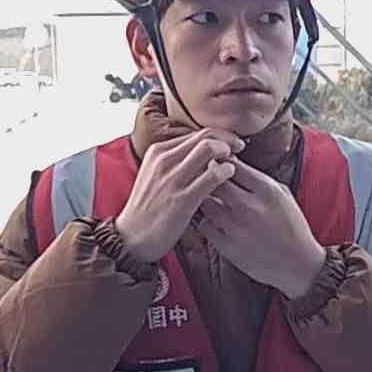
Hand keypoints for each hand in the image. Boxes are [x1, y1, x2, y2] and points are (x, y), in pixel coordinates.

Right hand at [115, 129, 245, 261]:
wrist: (131, 238)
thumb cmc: (148, 208)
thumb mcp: (155, 175)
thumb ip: (175, 161)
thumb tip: (203, 151)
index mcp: (158, 151)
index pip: (197, 133)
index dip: (219, 135)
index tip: (230, 143)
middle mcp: (164, 160)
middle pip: (206, 135)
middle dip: (228, 138)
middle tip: (240, 147)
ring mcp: (173, 178)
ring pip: (209, 148)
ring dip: (228, 151)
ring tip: (235, 162)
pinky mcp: (182, 198)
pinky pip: (212, 175)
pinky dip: (226, 171)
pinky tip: (230, 175)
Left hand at [196, 159, 325, 298]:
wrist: (298, 264)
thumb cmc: (291, 226)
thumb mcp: (283, 195)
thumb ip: (258, 179)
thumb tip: (231, 162)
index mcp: (267, 190)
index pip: (232, 164)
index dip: (222, 161)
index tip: (219, 164)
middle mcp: (250, 207)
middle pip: (214, 181)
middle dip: (210, 178)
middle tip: (210, 181)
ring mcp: (237, 228)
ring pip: (205, 202)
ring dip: (206, 200)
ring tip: (214, 202)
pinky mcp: (228, 247)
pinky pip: (204, 225)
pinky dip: (207, 221)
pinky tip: (216, 222)